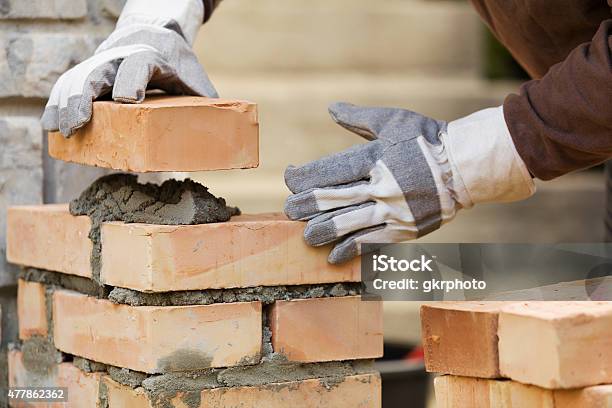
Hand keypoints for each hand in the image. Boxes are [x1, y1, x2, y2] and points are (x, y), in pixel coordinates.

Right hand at [41, 0, 215, 136]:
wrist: (154, 34)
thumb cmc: (178, 65)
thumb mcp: (195, 79)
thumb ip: (206, 103)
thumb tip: (226, 137)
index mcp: (152, 58)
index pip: (137, 65)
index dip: (131, 81)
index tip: (125, 100)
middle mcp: (122, 57)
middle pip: (98, 72)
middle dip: (86, 97)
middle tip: (79, 124)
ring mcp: (103, 63)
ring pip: (77, 78)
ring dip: (65, 104)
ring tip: (59, 130)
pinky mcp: (90, 72)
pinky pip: (69, 85)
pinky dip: (58, 103)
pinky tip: (50, 125)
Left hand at [284, 102, 534, 263]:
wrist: (465, 167)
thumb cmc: (427, 139)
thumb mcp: (393, 120)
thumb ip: (359, 117)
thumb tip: (331, 108)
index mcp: (376, 157)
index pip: (328, 171)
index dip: (302, 176)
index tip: (290, 178)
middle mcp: (381, 185)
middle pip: (332, 199)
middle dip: (305, 206)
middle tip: (289, 210)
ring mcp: (393, 210)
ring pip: (347, 225)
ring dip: (322, 232)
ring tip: (307, 236)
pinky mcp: (404, 230)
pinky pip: (372, 243)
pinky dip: (350, 251)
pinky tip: (334, 256)